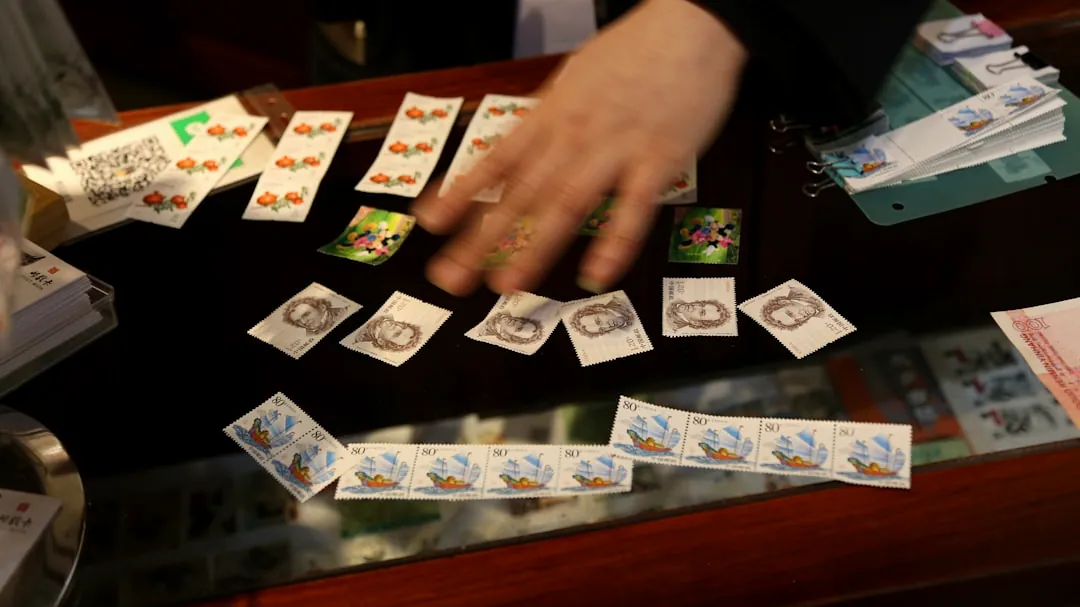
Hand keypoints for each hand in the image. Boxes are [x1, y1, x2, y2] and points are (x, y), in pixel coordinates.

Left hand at [412, 0, 746, 295]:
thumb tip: (523, 150)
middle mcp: (573, 135)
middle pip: (521, 193)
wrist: (691, 22)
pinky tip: (596, 275)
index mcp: (551, 113)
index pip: (496, 159)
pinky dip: (615, 243)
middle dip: (481, 238)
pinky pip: (634, 208)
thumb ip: (551, 118)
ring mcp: (615, 149)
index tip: (429, 223)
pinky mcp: (659, 160)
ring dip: (534, 247)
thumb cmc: (635, 50)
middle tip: (451, 277)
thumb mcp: (577, 77)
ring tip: (506, 285)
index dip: (460, 192)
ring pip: (566, 204)